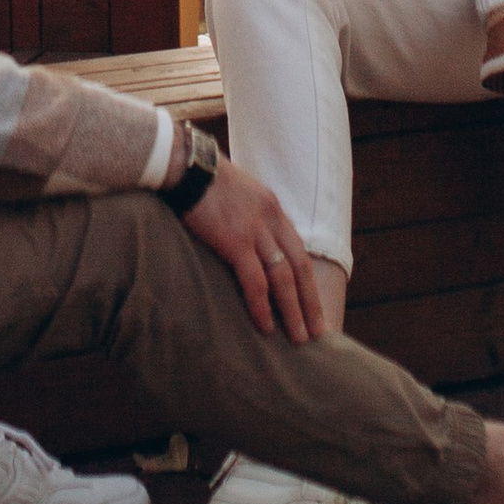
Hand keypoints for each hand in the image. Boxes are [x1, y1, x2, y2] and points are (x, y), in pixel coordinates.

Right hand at [178, 156, 318, 341]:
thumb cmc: (205, 181)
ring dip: (293, 310)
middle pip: (299, 268)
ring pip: (283, 278)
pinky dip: (262, 306)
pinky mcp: (235, 241)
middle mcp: (271, 220)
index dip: (308, 282)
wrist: (186, 166)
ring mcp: (255, 231)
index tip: (313, 305)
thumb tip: (251, 243)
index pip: (299, 252)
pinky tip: (266, 326)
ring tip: (299, 337)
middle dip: (310, 302)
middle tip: (317, 332)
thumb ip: (250, 217)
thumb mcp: (240, 194)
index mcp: (274, 210)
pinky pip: (255, 281)